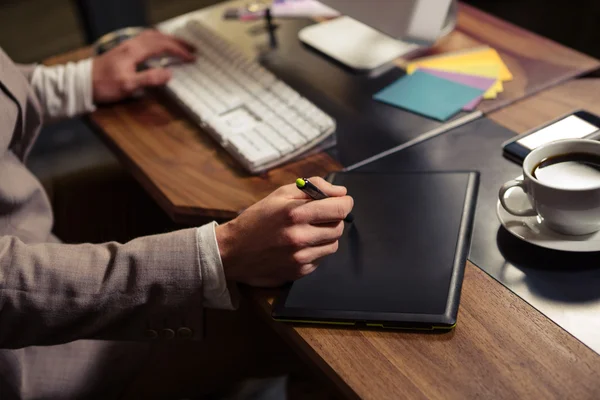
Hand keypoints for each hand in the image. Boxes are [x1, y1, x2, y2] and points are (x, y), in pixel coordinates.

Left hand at [91, 30, 194, 102]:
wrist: (82, 82)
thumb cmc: (104, 85)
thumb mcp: (128, 85)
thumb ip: (149, 79)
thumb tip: (170, 74)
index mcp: (135, 51)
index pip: (162, 46)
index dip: (179, 51)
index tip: (192, 58)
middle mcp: (131, 44)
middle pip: (159, 37)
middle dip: (177, 42)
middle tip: (192, 48)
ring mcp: (126, 46)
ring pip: (151, 36)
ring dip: (167, 39)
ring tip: (179, 45)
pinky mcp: (123, 50)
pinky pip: (145, 39)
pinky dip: (157, 40)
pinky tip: (158, 46)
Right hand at [216, 177, 353, 286]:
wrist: (233, 252)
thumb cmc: (256, 220)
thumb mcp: (280, 195)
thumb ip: (313, 188)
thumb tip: (341, 192)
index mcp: (295, 213)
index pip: (339, 209)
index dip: (345, 203)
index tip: (342, 202)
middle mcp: (300, 237)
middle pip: (339, 227)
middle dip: (334, 219)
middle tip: (319, 216)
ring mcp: (300, 257)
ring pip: (333, 244)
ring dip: (326, 236)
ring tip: (307, 231)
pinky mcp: (299, 272)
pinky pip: (321, 259)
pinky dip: (316, 251)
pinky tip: (299, 246)